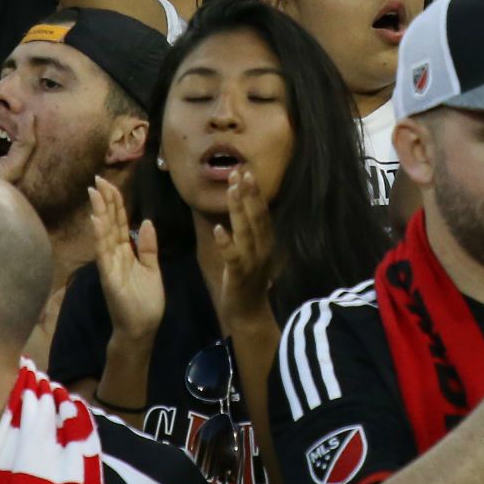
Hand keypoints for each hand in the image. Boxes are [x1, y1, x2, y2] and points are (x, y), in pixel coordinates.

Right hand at [89, 177, 163, 345]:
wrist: (142, 329)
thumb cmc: (145, 303)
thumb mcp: (151, 269)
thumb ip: (147, 247)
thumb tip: (146, 222)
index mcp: (126, 253)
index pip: (119, 222)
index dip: (116, 203)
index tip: (109, 184)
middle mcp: (114, 256)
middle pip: (109, 223)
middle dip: (105, 201)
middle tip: (97, 179)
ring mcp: (110, 265)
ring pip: (104, 233)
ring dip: (100, 212)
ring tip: (95, 192)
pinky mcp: (109, 276)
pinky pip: (104, 252)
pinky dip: (100, 235)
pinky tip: (97, 219)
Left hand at [211, 168, 275, 324]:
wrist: (249, 313)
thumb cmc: (247, 281)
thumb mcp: (252, 252)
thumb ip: (249, 232)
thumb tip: (242, 207)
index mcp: (266, 242)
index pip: (261, 212)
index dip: (255, 192)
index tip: (246, 171)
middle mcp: (263, 248)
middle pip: (256, 216)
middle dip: (248, 193)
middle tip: (239, 171)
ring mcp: (252, 262)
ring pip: (246, 231)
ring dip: (239, 209)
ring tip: (231, 189)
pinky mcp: (239, 275)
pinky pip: (233, 256)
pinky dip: (226, 242)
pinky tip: (218, 228)